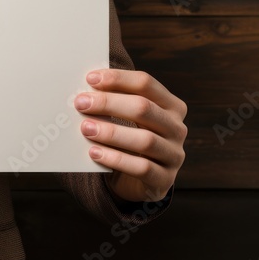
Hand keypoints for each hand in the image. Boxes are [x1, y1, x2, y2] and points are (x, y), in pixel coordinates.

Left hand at [74, 69, 186, 202]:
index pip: (146, 84)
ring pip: (145, 140)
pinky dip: (116, 159)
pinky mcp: (164, 179)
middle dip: (109, 103)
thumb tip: (84, 90)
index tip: (90, 79)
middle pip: (144, 108)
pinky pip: (142, 168)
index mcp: (171, 106)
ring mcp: (174, 155)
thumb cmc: (127, 141)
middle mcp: (177, 128)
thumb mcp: (125, 119)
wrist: (136, 181)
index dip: (118, 79)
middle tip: (81, 103)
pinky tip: (94, 153)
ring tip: (85, 128)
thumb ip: (113, 103)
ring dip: (111, 132)